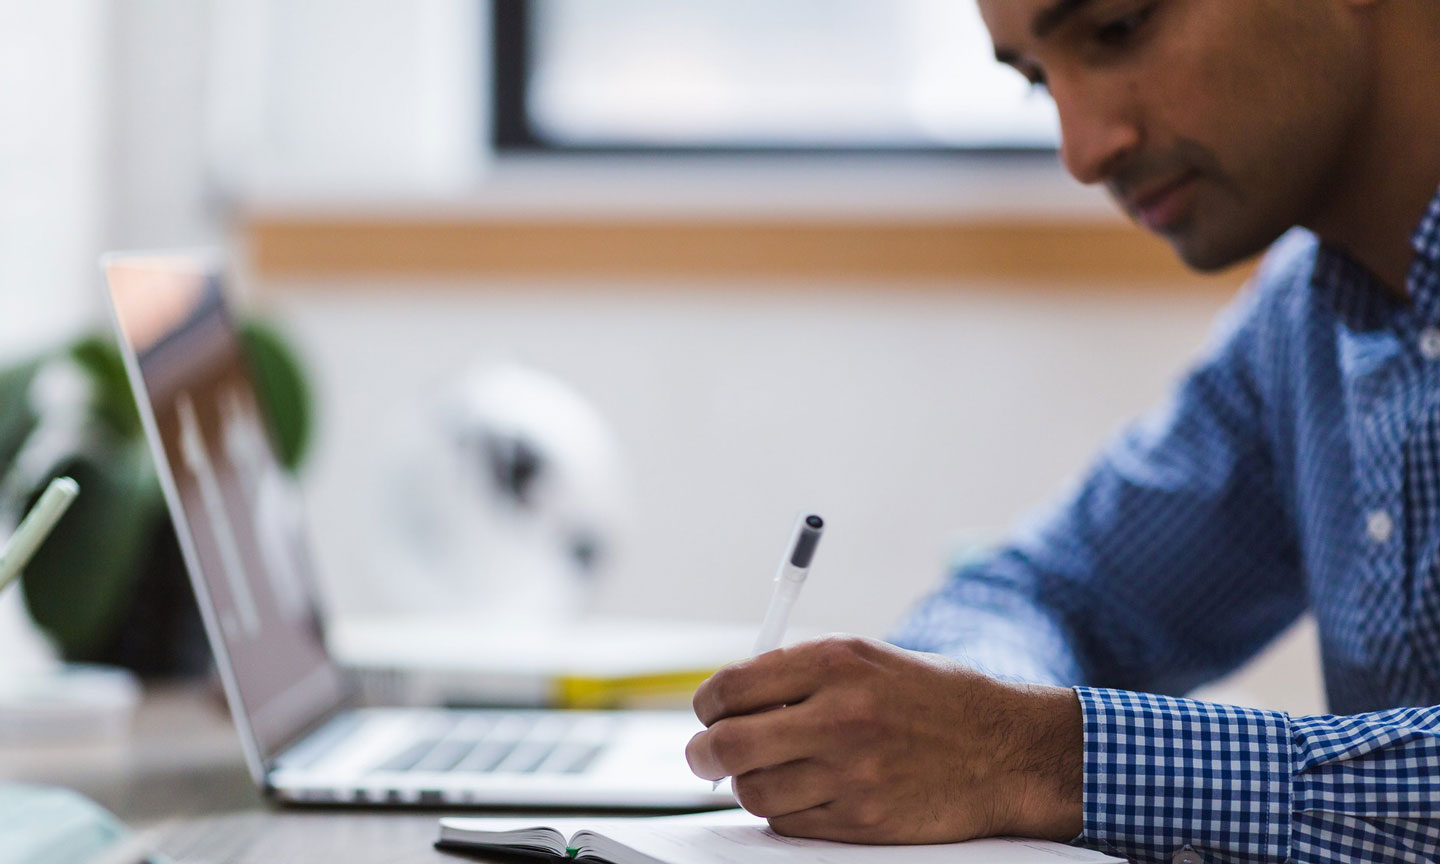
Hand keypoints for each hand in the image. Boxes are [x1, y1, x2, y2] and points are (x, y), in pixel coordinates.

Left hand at [686, 635, 1082, 843]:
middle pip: (728, 745)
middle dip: (704, 753)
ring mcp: (851, 773)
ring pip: (753, 792)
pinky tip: (807, 793)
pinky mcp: (862, 821)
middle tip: (705, 755)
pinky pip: (789, 824)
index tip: (708, 713)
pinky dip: (785, 812)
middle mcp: (840, 715)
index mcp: (836, 662)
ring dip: (749, 785)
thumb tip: (729, 701)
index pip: (731, 687)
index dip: (707, 704)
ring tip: (769, 772)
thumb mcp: (868, 660)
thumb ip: (799, 674)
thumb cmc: (934, 700)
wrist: (1006, 751)